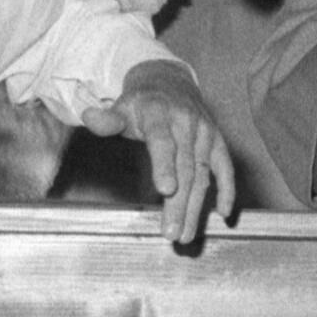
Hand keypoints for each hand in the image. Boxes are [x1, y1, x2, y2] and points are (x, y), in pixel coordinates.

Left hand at [84, 61, 236, 246]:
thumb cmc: (141, 103)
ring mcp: (205, 132)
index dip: (164, 165)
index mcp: (160, 112)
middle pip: (185, 167)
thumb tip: (89, 117)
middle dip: (179, 203)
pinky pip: (225, 167)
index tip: (165, 190)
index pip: (163, 141)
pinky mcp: (217, 140)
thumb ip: (107, 119)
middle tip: (172, 234)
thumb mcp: (121, 107)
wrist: (170, 81)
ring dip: (197, 206)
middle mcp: (187, 122)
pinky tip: (223, 213)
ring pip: (203, 174)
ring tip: (186, 234)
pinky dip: (227, 189)